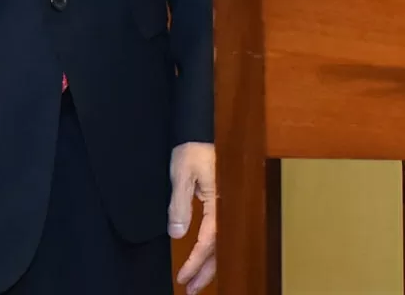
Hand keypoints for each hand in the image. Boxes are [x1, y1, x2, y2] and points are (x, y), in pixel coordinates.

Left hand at [170, 141, 216, 293]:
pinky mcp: (221, 199)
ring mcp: (225, 202)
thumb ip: (179, 204)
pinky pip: (219, 229)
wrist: (202, 127)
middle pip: (220, 245)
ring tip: (197, 280)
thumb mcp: (181, 175)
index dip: (196, 260)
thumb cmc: (193, 147)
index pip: (209, 239)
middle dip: (206, 269)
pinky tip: (206, 254)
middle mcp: (226, 205)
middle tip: (191, 289)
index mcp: (219, 200)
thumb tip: (178, 233)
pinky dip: (212, 246)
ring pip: (221, 239)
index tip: (183, 277)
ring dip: (210, 261)